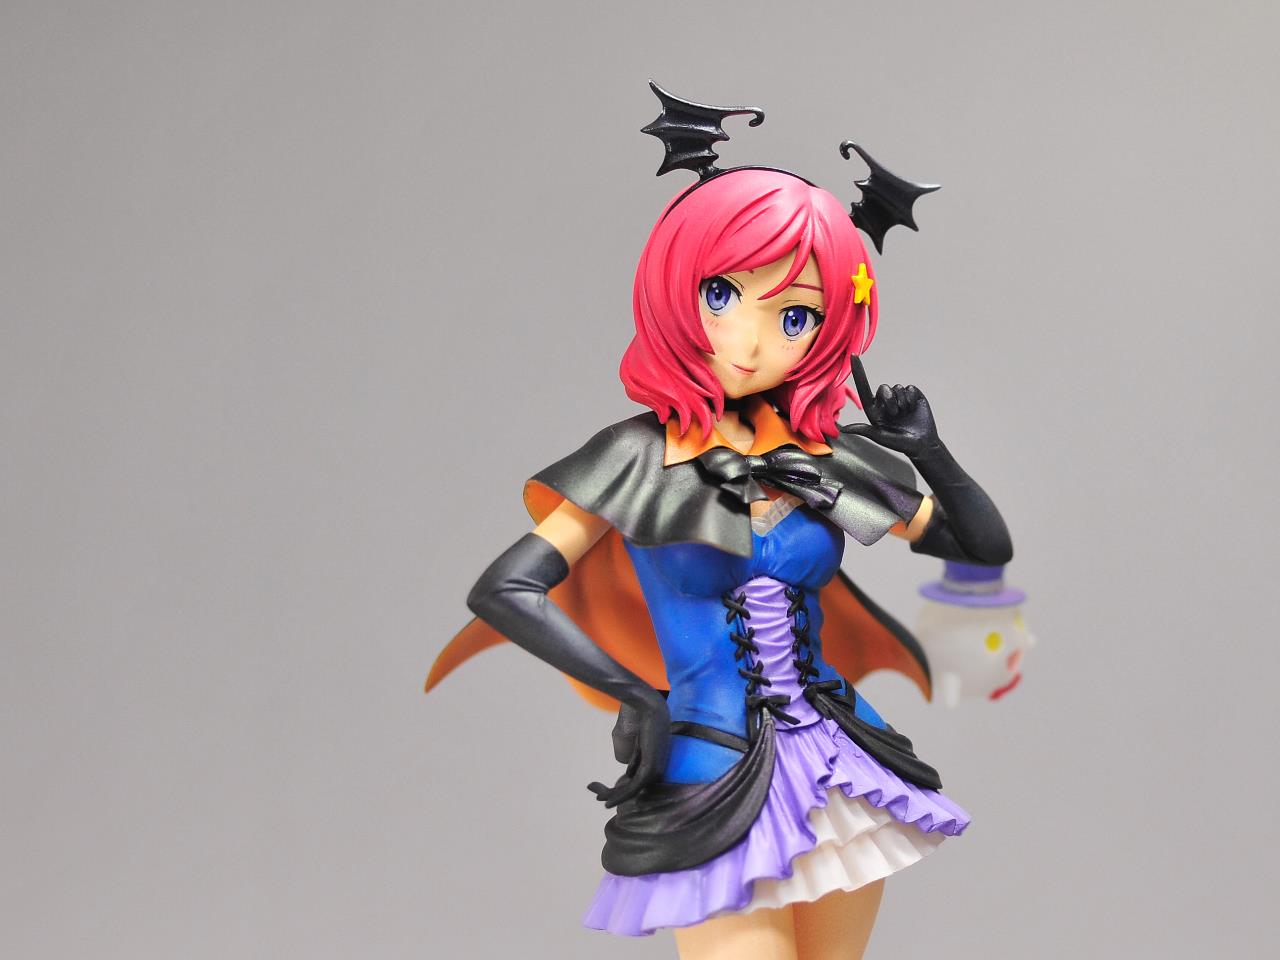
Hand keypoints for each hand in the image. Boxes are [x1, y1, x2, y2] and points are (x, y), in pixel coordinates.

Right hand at [587, 690, 669, 807]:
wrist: (650, 710)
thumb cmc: (645, 724)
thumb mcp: (638, 748)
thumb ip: (635, 761)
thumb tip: (629, 774)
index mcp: (657, 767)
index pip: (636, 785)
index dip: (619, 791)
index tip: (601, 794)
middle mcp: (659, 773)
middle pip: (634, 791)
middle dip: (613, 794)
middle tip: (596, 796)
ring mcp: (656, 772)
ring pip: (632, 791)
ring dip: (613, 796)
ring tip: (598, 798)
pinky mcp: (650, 770)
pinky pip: (634, 787)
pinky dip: (619, 796)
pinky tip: (607, 801)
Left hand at [839, 354, 940, 457]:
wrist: (922, 444)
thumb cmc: (899, 443)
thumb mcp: (880, 436)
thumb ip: (864, 430)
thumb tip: (843, 429)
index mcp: (873, 409)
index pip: (863, 387)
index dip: (858, 371)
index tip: (852, 355)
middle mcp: (885, 401)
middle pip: (883, 388)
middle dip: (890, 401)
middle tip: (896, 415)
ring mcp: (900, 397)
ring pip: (897, 388)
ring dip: (902, 403)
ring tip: (906, 415)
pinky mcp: (914, 394)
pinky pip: (910, 388)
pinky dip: (912, 399)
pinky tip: (913, 409)